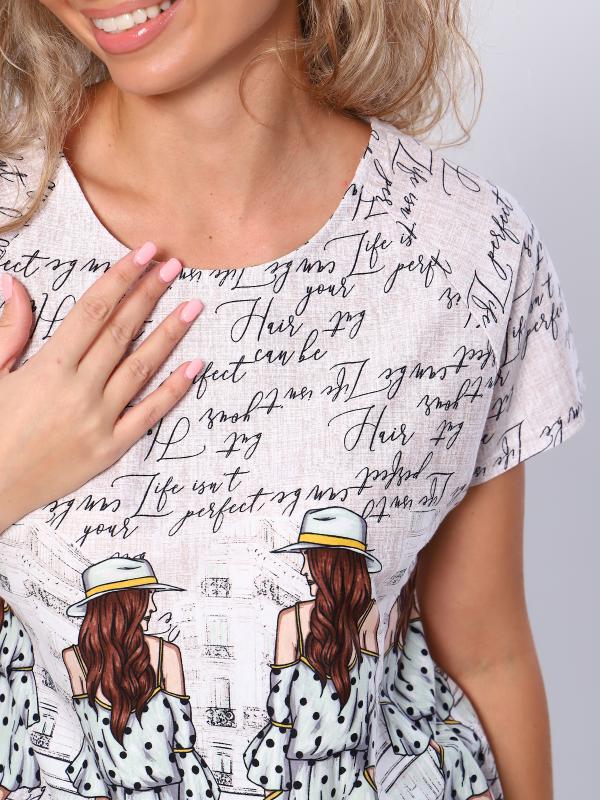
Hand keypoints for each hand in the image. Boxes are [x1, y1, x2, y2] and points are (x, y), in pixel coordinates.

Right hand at [0, 244, 204, 532]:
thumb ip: (9, 328)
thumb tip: (14, 282)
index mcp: (49, 366)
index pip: (94, 311)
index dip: (122, 278)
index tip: (145, 254)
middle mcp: (80, 389)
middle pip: (122, 331)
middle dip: (150, 294)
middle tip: (175, 266)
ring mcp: (100, 419)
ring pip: (142, 367)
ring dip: (170, 333)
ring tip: (192, 307)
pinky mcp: (111, 447)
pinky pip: (150, 414)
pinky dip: (174, 388)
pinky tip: (195, 365)